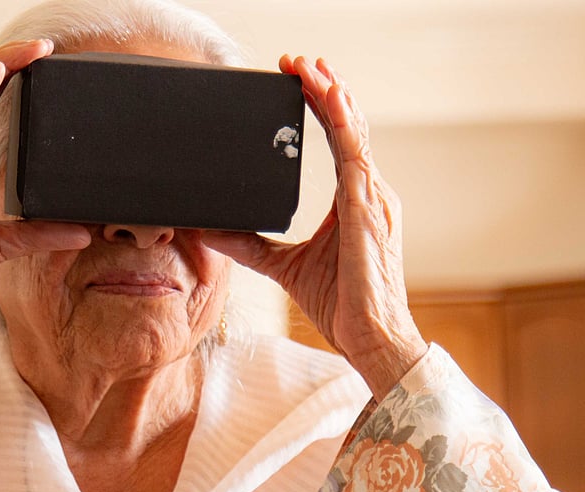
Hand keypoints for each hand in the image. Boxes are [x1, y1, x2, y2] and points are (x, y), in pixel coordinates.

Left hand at [203, 55, 426, 399]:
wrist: (369, 338)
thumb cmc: (340, 305)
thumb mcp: (282, 267)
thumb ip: (250, 246)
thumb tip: (210, 231)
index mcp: (356, 201)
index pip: (341, 140)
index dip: (322, 106)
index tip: (299, 80)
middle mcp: (370, 193)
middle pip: (350, 126)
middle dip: (326, 89)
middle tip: (298, 60)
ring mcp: (374, 200)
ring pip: (354, 133)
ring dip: (332, 96)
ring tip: (309, 66)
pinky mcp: (368, 212)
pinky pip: (356, 158)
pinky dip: (342, 126)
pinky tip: (330, 100)